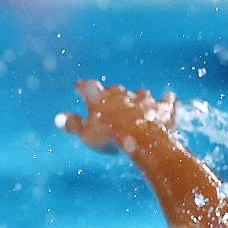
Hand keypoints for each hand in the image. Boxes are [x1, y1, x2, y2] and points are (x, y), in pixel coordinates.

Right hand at [57, 80, 176, 155]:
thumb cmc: (110, 136)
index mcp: (100, 97)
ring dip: (138, 98)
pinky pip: (167, 100)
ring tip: (138, 102)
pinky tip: (168, 98)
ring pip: (140, 93)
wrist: (142, 139)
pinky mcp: (162, 107)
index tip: (78, 88)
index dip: (83, 88)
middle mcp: (122, 93)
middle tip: (109, 101)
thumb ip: (72, 124)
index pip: (88, 87)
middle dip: (112, 94)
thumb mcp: (86, 134)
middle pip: (115, 90)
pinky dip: (167, 100)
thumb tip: (59, 117)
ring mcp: (144, 99)